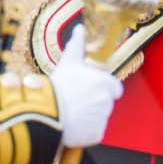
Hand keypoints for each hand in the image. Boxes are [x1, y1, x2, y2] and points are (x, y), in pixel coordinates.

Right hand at [50, 25, 119, 147]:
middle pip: (105, 103)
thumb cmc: (59, 85)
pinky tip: (72, 124)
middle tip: (76, 102)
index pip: (115, 88)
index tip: (89, 90)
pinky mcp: (97, 135)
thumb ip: (77, 44)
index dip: (102, 89)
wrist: (47, 112)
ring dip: (89, 117)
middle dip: (93, 103)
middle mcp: (108, 101)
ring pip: (99, 118)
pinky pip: (93, 132)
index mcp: (106, 83)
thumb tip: (80, 28)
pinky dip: (85, 131)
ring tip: (71, 113)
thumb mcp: (68, 62)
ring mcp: (103, 119)